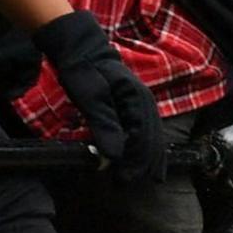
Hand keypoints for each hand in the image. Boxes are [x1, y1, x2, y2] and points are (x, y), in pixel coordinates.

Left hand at [34, 9, 163, 181]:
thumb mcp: (90, 97)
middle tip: (125, 183)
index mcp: (138, 100)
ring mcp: (142, 105)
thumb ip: (104, 125)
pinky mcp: (134, 108)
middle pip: (152, 141)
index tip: (121, 178)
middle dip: (142, 165)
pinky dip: (144, 149)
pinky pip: (145, 132)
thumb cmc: (83, 70)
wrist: (80, 49)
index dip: (134, 161)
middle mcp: (146, 104)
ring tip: (136, 178)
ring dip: (145, 160)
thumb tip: (115, 155)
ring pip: (152, 138)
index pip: (143, 138)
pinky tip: (139, 160)